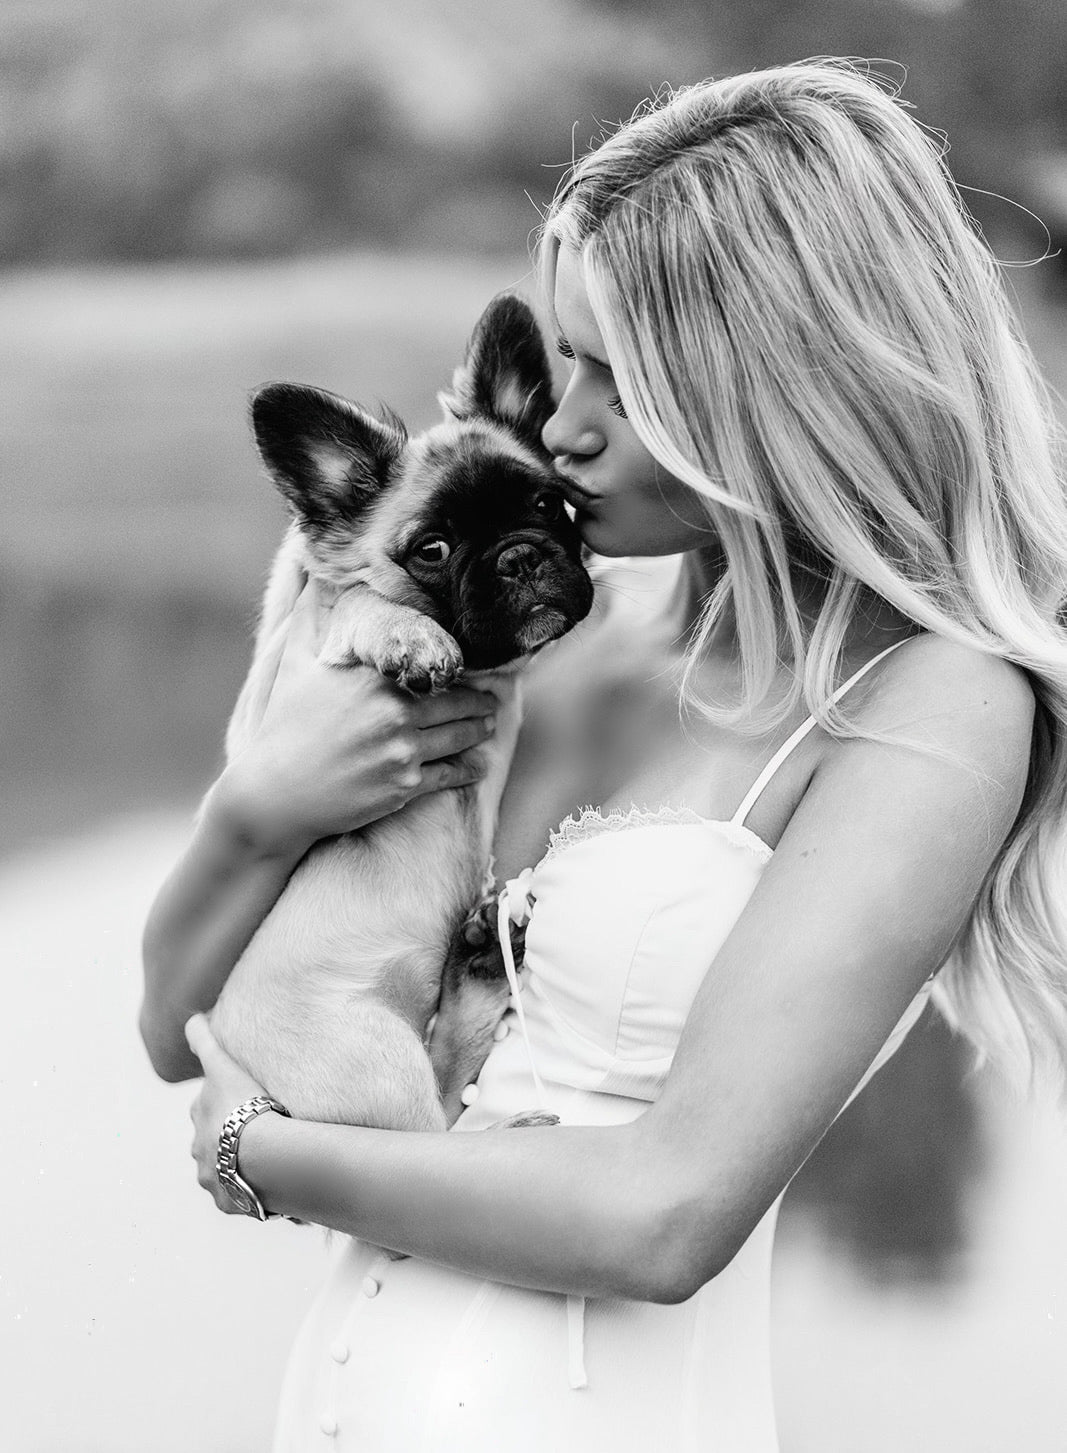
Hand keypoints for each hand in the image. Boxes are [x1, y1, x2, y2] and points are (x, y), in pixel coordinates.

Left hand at [185, 1014, 270, 1213]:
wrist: (266, 1155)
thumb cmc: (246, 1106)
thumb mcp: (222, 1066)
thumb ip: (204, 1040)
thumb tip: (191, 1018)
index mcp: (199, 1118)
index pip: (207, 1107)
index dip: (225, 1102)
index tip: (244, 1102)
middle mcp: (199, 1150)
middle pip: (213, 1140)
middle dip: (229, 1137)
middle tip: (261, 1131)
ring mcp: (212, 1179)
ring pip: (226, 1170)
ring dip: (242, 1165)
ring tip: (270, 1162)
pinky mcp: (228, 1201)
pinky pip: (242, 1196)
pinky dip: (253, 1190)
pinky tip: (273, 1183)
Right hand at [219, 581, 498, 852]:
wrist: (276, 794)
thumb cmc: (284, 725)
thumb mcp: (294, 662)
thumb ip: (311, 614)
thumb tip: (314, 573)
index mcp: (374, 677)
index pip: (431, 665)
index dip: (455, 667)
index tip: (468, 667)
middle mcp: (394, 712)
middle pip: (456, 702)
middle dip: (480, 703)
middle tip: (492, 701)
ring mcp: (403, 750)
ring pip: (460, 737)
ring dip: (479, 732)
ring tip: (488, 726)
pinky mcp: (405, 786)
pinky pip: (450, 774)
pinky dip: (468, 770)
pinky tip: (478, 766)